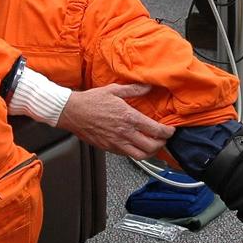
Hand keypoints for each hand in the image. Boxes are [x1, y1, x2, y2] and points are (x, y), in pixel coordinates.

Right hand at [57, 83, 173, 158]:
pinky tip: (137, 146)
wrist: (72, 112)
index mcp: (129, 118)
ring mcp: (116, 143)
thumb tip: (149, 86)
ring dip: (151, 152)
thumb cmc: (91, 101)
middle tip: (164, 138)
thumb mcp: (114, 90)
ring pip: (141, 156)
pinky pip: (127, 155)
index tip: (170, 130)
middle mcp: (125, 133)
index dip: (168, 132)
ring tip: (153, 145)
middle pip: (152, 146)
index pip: (156, 130)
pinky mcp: (109, 148)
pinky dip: (136, 153)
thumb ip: (134, 90)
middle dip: (162, 143)